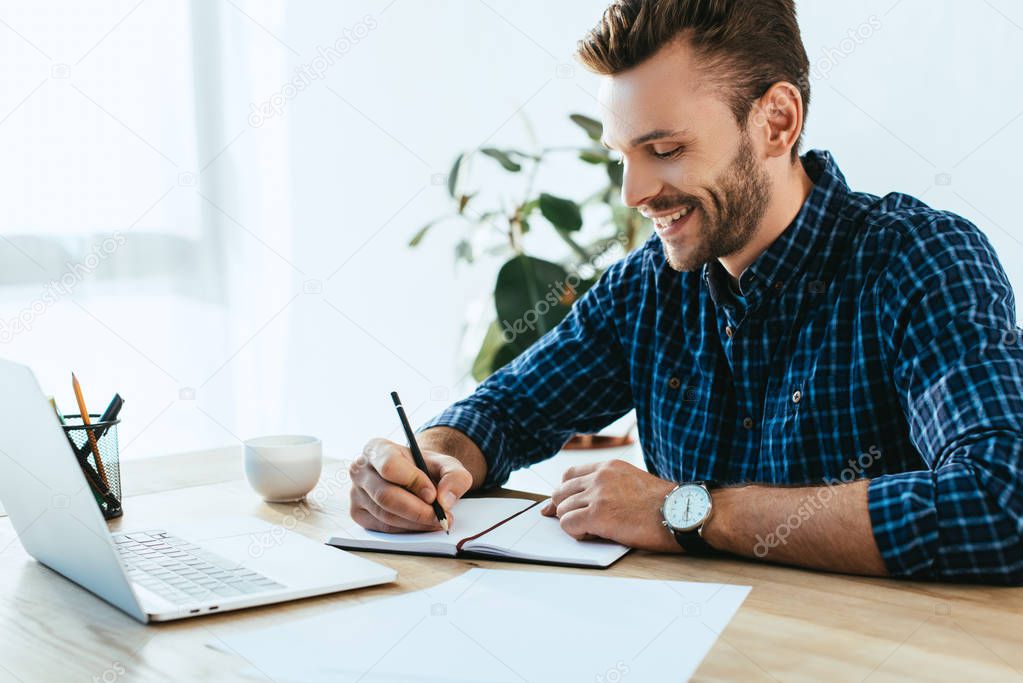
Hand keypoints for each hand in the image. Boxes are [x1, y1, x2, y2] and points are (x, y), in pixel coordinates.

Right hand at [349, 437, 472, 532]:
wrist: (415, 476)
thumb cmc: (426, 467)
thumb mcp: (447, 464)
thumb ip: (454, 477)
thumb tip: (445, 500)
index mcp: (377, 448)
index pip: (390, 466)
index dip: (413, 482)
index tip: (433, 495)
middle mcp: (360, 469)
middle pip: (385, 496)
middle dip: (417, 510)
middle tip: (440, 516)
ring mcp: (355, 493)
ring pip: (385, 515)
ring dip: (415, 522)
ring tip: (437, 520)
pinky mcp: (358, 513)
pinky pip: (383, 528)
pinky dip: (406, 529)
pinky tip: (421, 524)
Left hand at [541, 459, 680, 552]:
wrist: (682, 513)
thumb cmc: (665, 505)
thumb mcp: (633, 483)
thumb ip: (609, 487)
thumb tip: (587, 502)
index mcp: (609, 467)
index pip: (569, 474)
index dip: (564, 492)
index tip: (562, 505)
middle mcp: (600, 476)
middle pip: (561, 491)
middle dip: (562, 508)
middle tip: (572, 522)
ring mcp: (597, 494)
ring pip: (562, 509)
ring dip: (572, 523)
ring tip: (592, 530)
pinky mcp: (597, 514)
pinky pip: (568, 524)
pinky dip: (575, 533)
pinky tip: (592, 535)